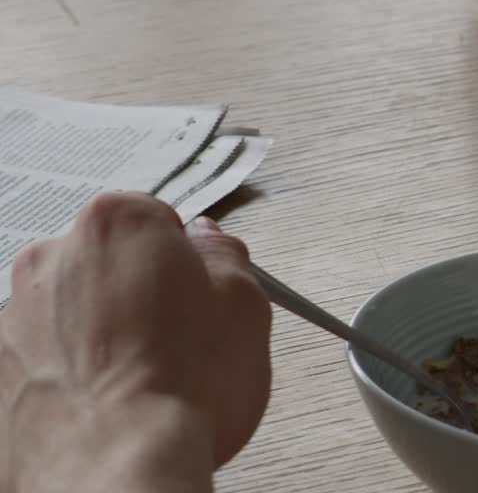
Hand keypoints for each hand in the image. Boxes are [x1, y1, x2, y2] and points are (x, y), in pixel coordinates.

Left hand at [0, 193, 270, 491]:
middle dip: (142, 294)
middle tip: (182, 339)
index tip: (202, 291)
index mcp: (116, 223)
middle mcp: (52, 258)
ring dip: (105, 337)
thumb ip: (227, 259)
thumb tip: (214, 247)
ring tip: (147, 383)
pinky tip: (111, 405)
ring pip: (75, 313)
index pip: (160, 219)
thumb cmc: (177, 392)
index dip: (189, 261)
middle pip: (110, 263)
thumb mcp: (246, 307)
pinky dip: (73, 377)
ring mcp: (15, 317)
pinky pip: (46, 361)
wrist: (112, 469)